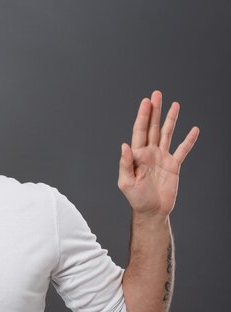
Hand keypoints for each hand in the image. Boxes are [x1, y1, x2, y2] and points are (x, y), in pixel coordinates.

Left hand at [118, 90, 198, 217]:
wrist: (152, 211)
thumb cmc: (136, 198)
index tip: (146, 101)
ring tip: (174, 104)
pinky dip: (189, 140)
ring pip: (167, 133)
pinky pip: (183, 150)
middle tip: (156, 94)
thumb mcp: (126, 182)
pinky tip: (193, 129)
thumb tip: (124, 145)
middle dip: (155, 110)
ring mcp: (162, 157)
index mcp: (137, 155)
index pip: (140, 130)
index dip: (143, 115)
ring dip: (170, 119)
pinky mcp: (174, 165)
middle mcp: (150, 152)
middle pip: (153, 127)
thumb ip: (125, 164)